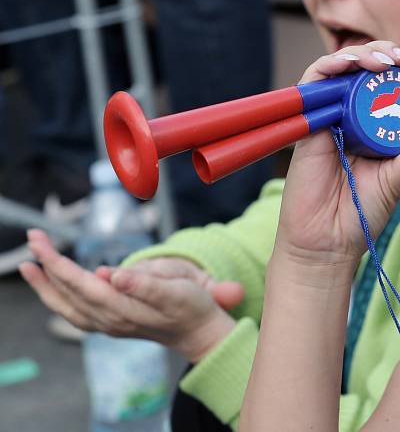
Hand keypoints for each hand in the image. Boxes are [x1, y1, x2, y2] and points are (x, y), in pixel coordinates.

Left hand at [20, 229, 243, 362]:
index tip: (40, 245)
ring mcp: (107, 326)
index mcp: (124, 310)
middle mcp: (110, 322)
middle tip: (33, 238)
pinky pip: (74, 312)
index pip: (82, 285)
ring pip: (66, 306)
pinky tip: (52, 288)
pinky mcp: (110, 324)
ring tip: (28, 265)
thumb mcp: (178, 290)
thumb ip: (146, 284)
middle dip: (47, 265)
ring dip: (45, 285)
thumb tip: (112, 275)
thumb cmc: (192, 306)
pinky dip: (57, 299)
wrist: (199, 333)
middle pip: (69, 293)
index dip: (58, 265)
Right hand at [275, 41, 399, 274]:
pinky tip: (348, 64)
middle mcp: (356, 112)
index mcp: (382, 123)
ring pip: (345, 66)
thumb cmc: (361, 211)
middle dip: (390, 54)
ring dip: (364, 54)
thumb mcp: (399, 178)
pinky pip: (314, 80)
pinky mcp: (308, 119)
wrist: (326, 241)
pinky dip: (330, 65)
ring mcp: (332, 113)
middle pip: (372, 67)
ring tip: (383, 61)